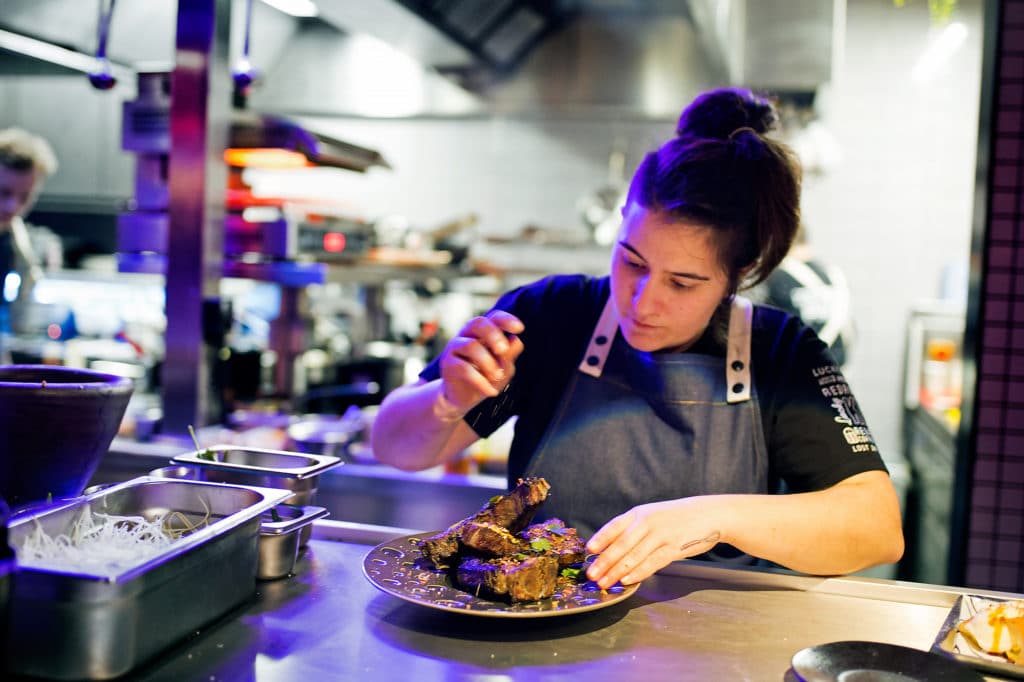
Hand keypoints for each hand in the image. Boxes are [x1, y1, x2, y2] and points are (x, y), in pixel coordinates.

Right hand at [438, 310, 524, 414]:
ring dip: (488, 362)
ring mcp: (455, 347)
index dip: (506, 320)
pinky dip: (480, 381)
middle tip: (503, 350)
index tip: (520, 329)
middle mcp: (468, 334)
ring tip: (497, 377)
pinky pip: (464, 368)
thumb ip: (509, 355)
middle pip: (478, 323)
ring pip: (471, 346)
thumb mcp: (503, 368)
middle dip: (493, 335)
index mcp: (484, 332)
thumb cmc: (487, 377)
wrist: (465, 398)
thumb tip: (516, 341)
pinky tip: (491, 392)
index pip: (494, 318)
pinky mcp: (447, 363)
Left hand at [584, 498, 725, 588]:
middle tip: (591, 575)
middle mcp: (648, 522)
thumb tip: (610, 549)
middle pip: (621, 544)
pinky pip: (653, 562)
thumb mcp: (652, 516)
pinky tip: (627, 580)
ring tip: (604, 582)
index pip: (615, 526)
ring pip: (634, 555)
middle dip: (604, 561)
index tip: (589, 551)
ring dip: (617, 571)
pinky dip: (638, 572)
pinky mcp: (674, 548)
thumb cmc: (676, 518)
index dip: (601, 538)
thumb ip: (634, 529)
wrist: (709, 514)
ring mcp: (661, 534)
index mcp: (639, 513)